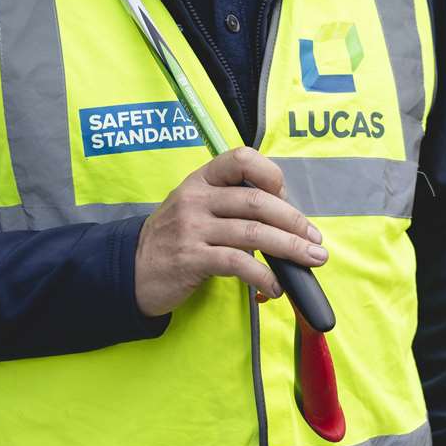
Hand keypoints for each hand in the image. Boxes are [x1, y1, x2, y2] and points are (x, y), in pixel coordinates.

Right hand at [134, 147, 326, 316]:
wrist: (130, 269)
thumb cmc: (174, 238)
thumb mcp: (196, 208)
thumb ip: (231, 204)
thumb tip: (284, 215)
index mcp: (201, 180)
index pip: (241, 159)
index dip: (271, 174)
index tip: (286, 197)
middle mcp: (196, 199)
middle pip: (256, 202)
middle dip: (294, 221)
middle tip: (315, 239)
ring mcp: (192, 229)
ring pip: (253, 234)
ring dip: (290, 248)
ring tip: (311, 260)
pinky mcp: (191, 259)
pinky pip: (238, 264)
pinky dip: (263, 276)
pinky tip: (276, 287)